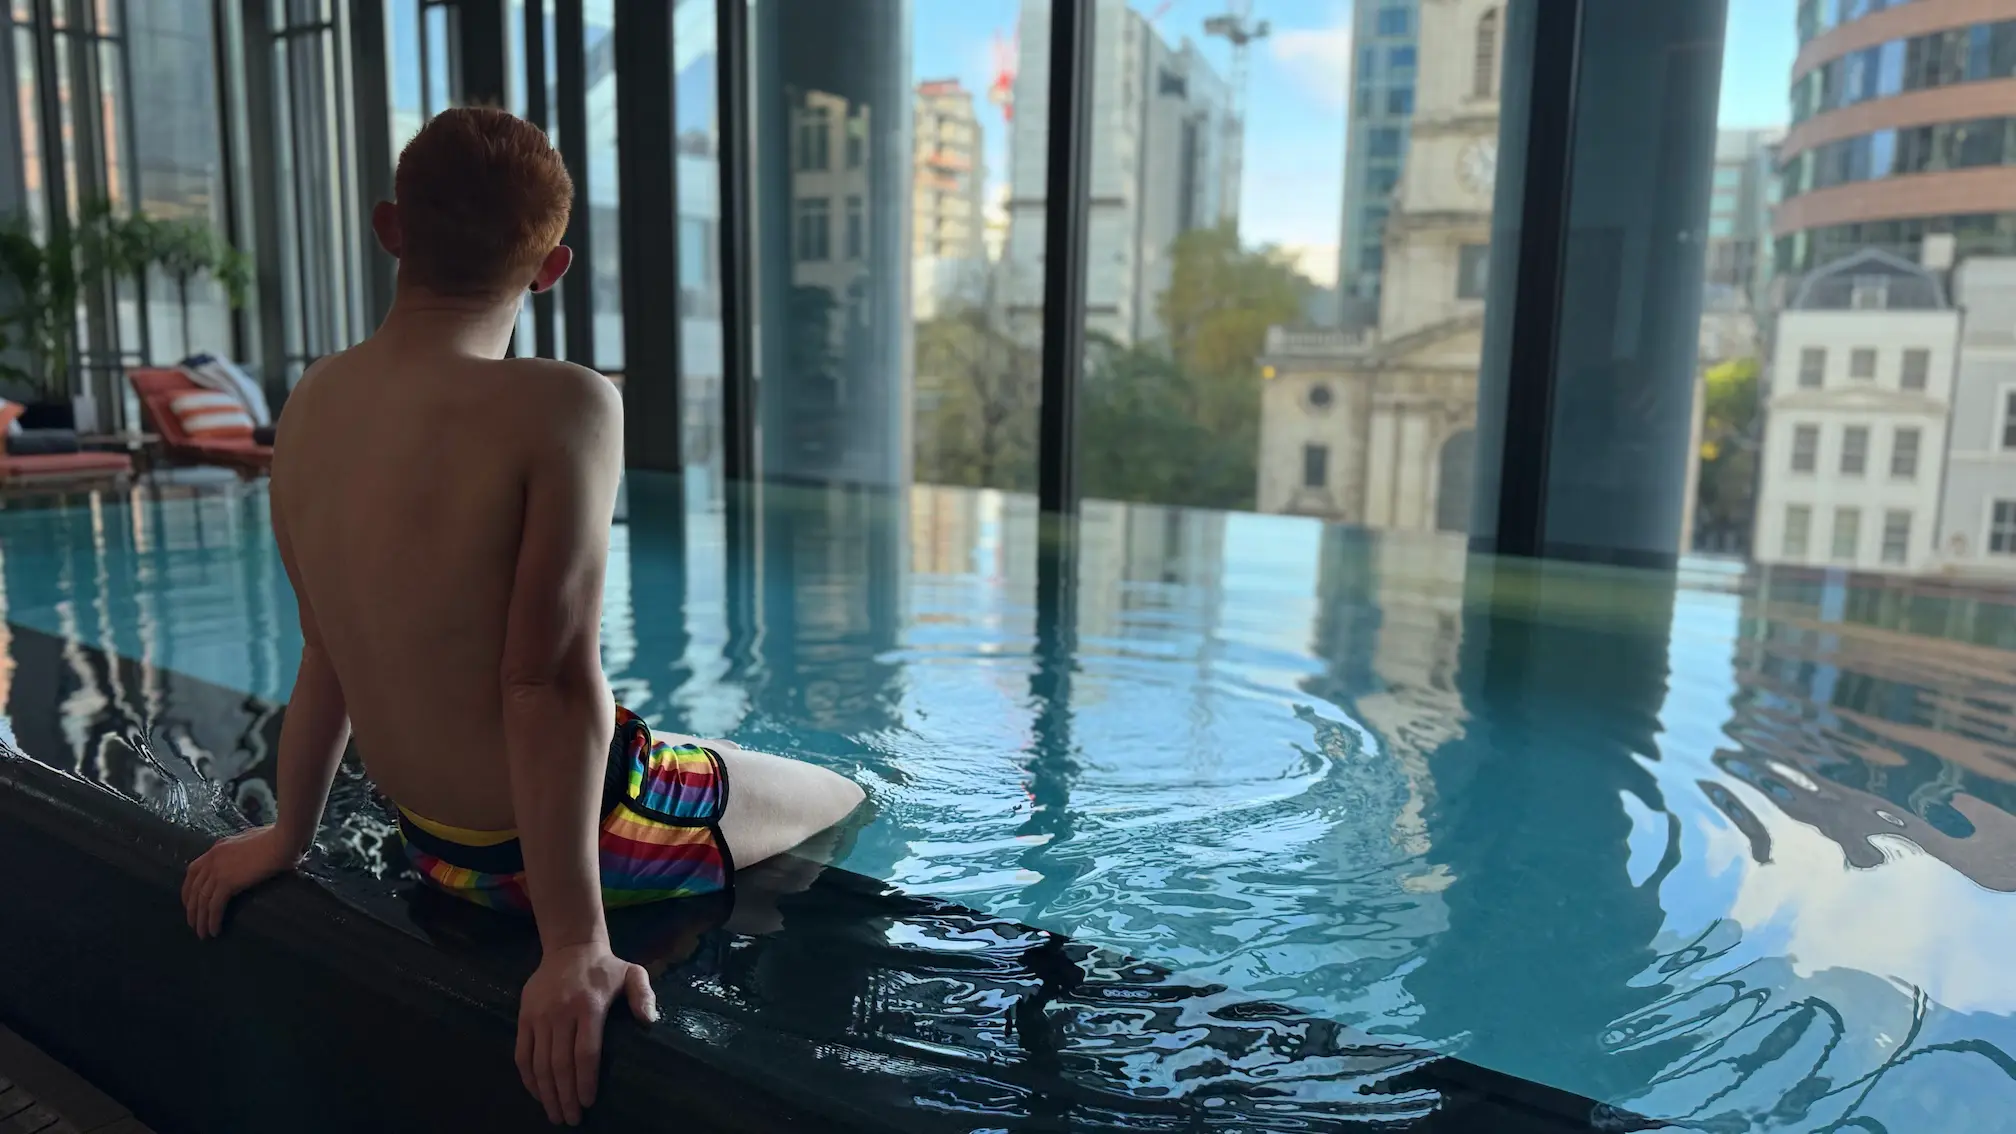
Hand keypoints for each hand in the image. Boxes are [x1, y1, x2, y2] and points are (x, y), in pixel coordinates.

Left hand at [181, 825, 302, 938]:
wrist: (282, 841)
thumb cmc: (276, 838)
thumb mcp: (250, 841)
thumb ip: (241, 852)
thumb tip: (246, 861)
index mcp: (217, 849)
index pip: (193, 871)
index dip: (188, 890)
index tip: (190, 902)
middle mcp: (212, 860)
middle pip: (193, 889)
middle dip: (191, 909)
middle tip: (193, 923)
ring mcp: (218, 871)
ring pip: (201, 900)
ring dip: (200, 920)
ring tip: (202, 934)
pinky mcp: (227, 883)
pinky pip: (214, 906)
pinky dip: (213, 920)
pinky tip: (215, 931)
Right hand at [516, 941, 657, 1125]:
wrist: (569, 946)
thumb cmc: (605, 968)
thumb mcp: (633, 973)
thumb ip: (643, 995)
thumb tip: (650, 1020)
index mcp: (589, 1005)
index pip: (586, 1052)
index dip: (586, 1081)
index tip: (589, 1102)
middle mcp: (561, 1012)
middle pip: (561, 1064)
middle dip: (565, 1096)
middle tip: (572, 1119)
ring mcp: (540, 1015)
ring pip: (540, 1063)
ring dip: (546, 1093)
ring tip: (556, 1115)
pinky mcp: (524, 1016)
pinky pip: (522, 1053)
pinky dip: (528, 1078)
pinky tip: (537, 1094)